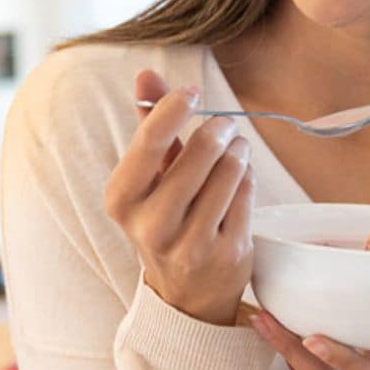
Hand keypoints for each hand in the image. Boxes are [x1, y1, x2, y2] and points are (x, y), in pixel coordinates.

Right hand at [103, 69, 254, 325]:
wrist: (185, 295)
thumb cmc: (164, 220)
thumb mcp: (148, 177)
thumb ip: (148, 125)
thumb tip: (145, 74)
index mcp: (122, 200)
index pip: (151, 141)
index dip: (175, 107)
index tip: (192, 93)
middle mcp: (151, 225)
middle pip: (200, 151)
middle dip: (219, 129)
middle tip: (225, 125)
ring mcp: (191, 244)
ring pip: (230, 171)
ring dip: (238, 151)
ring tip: (236, 148)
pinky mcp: (227, 254)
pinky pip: (248, 195)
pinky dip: (248, 179)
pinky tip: (241, 179)